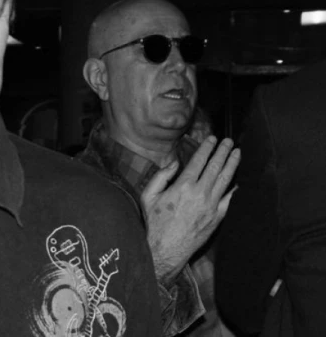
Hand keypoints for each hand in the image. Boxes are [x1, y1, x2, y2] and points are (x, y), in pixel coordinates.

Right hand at [141, 136, 239, 284]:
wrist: (166, 249)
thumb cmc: (155, 223)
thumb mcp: (148, 196)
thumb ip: (161, 176)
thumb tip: (174, 164)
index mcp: (182, 186)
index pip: (199, 161)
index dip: (207, 148)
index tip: (212, 138)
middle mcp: (200, 193)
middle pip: (215, 167)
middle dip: (223, 151)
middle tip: (228, 141)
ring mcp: (211, 206)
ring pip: (225, 180)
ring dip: (232, 164)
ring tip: (237, 153)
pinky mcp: (217, 218)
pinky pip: (229, 200)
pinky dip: (236, 189)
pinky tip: (239, 181)